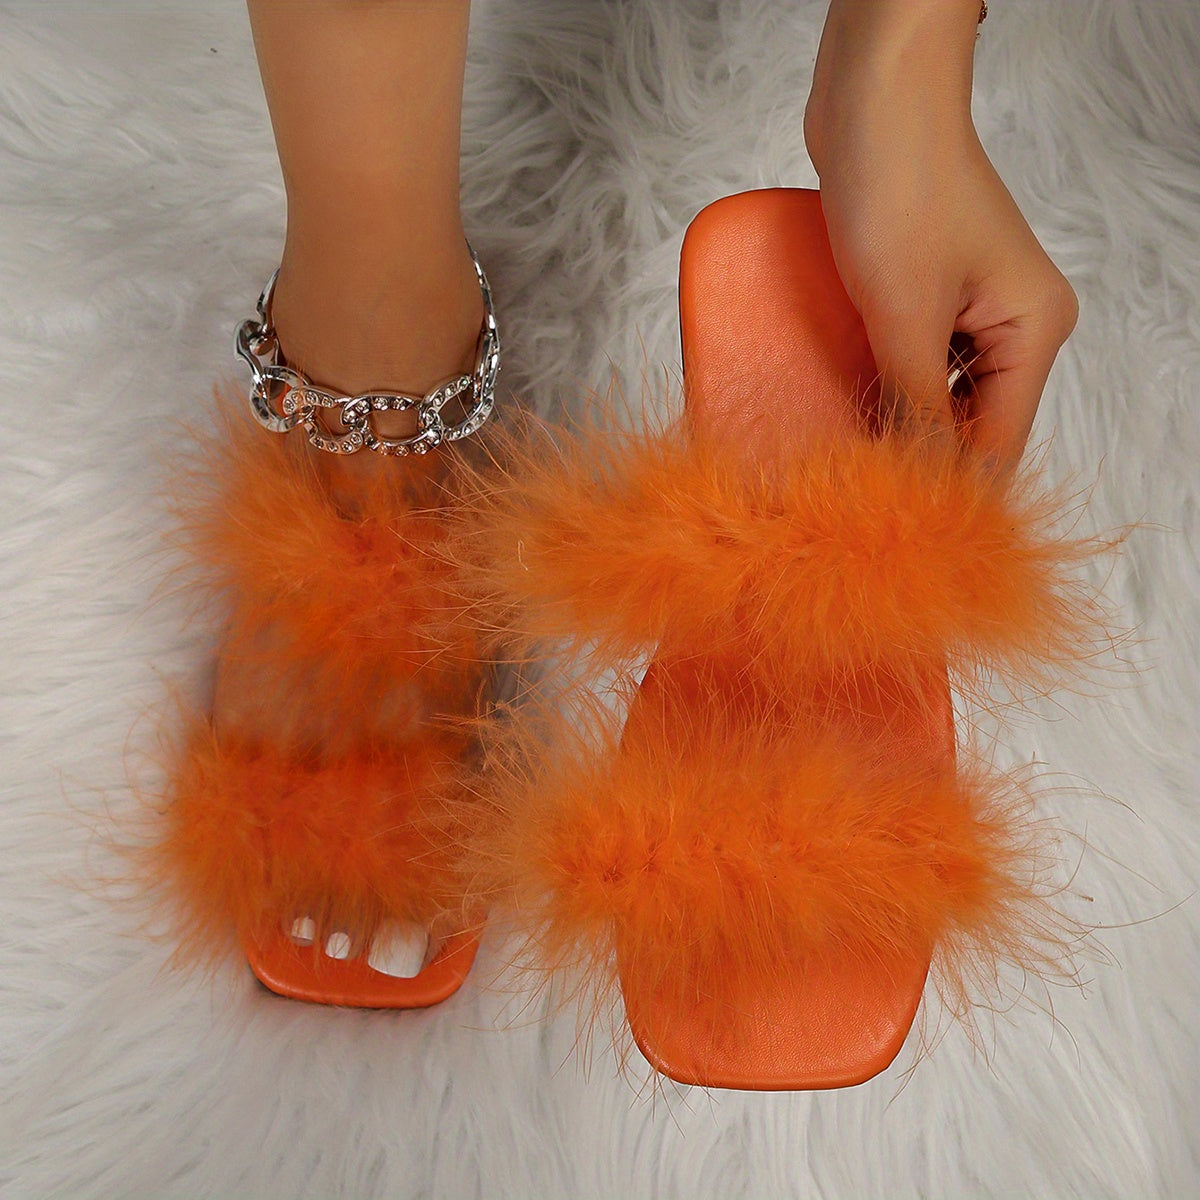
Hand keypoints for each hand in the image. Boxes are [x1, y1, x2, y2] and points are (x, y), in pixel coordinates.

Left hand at [804, 0, 1077, 472]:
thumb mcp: (905, 317)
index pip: (996, 444)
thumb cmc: (898, 191)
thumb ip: (913, 406)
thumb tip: (913, 484)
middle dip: (913, 455)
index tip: (892, 526)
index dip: (947, 490)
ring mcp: (969, 308)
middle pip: (967, 424)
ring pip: (933, 396)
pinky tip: (842, 403)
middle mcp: (1011, 326)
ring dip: (891, 419)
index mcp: (1032, 332)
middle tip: (855, 492)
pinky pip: (908, 359)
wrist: (872, 100)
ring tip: (843, 453)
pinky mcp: (927, 292)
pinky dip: (879, 382)